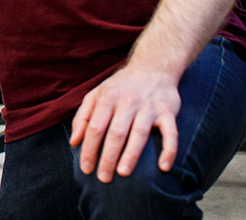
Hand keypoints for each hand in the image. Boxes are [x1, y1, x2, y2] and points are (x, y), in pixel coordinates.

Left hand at [69, 64, 181, 182]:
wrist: (152, 67)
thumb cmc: (120, 86)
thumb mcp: (96, 95)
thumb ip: (82, 117)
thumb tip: (74, 142)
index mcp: (107, 98)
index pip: (95, 127)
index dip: (89, 149)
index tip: (86, 168)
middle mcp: (127, 102)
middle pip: (116, 133)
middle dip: (108, 157)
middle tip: (103, 178)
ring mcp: (149, 107)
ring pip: (139, 134)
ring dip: (131, 155)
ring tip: (123, 173)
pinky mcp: (168, 112)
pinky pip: (171, 133)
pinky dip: (169, 150)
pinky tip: (164, 167)